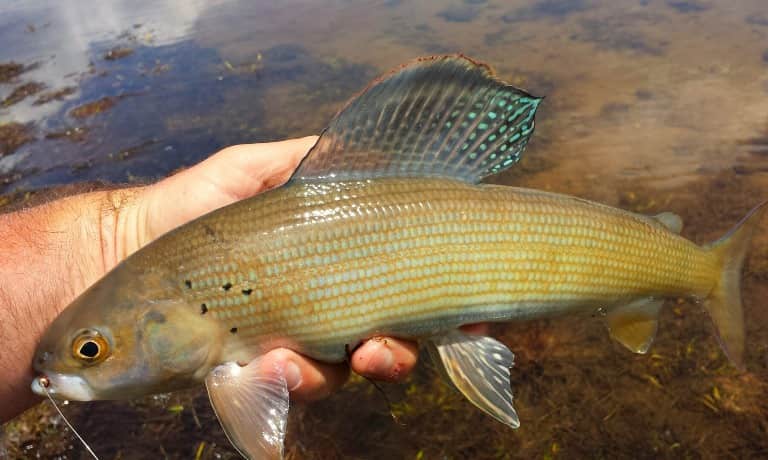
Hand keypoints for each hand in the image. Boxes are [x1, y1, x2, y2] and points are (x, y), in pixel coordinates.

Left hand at [114, 136, 422, 400]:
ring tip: (297, 359)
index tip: (458, 316)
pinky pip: (284, 389)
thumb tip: (359, 148)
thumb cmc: (195, 204)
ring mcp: (290, 343)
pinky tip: (271, 364)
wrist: (130, 245)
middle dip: (392, 355)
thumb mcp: (251, 168)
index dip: (428, 307)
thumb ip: (302, 160)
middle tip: (378, 349)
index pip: (396, 290)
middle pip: (383, 343)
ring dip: (329, 372)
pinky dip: (286, 381)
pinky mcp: (251, 370)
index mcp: (334, 265)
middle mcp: (323, 308)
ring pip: (336, 375)